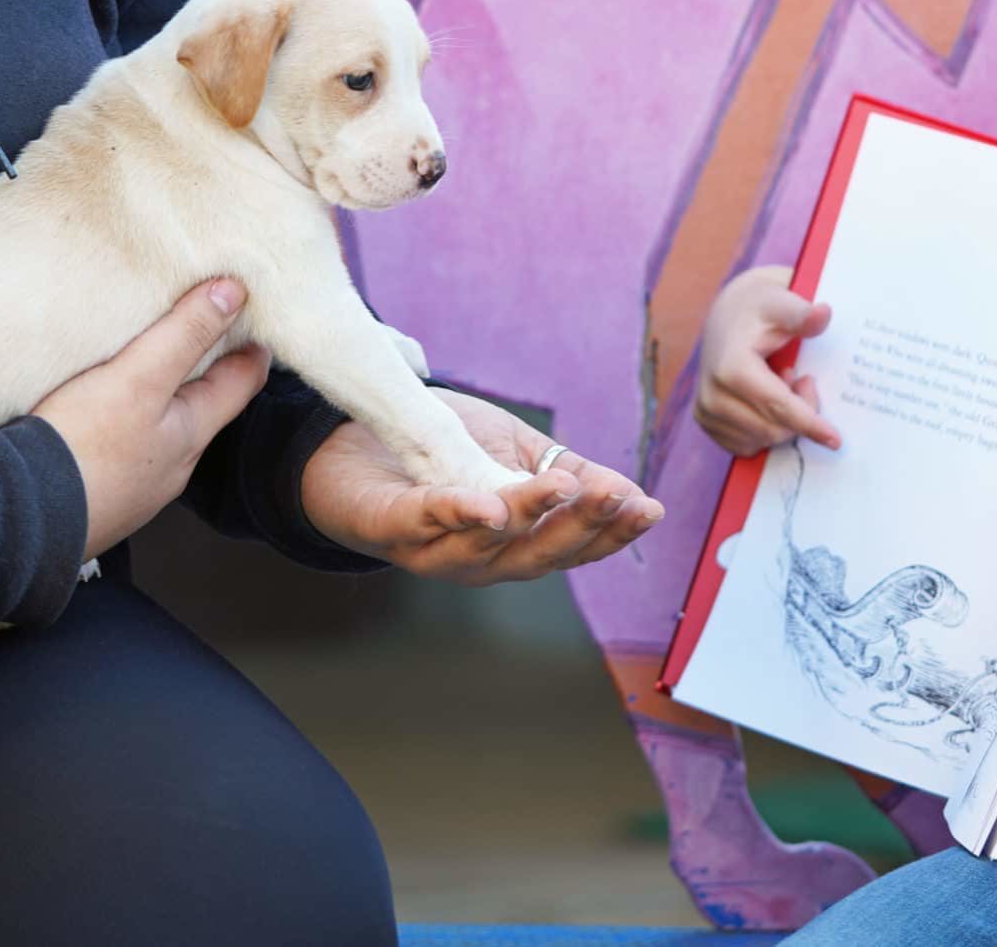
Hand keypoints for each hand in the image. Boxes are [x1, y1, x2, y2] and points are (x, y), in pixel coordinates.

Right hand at [34, 279, 269, 559]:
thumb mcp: (139, 379)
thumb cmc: (83, 448)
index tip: (254, 316)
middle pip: (203, 407)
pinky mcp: (97, 496)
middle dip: (206, 371)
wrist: (15, 521)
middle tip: (202, 330)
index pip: (242, 382)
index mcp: (192, 434)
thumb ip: (185, 336)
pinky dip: (123, 425)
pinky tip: (100, 415)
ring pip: (161, 431)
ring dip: (160, 399)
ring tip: (146, 366)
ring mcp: (135, 486)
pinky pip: (122, 451)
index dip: (252, 347)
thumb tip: (234, 293)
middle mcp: (172, 465)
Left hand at [300, 390, 663, 583]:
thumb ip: (563, 475)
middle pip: (539, 554)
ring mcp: (431, 549)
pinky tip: (487, 504)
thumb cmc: (434, 451)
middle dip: (581, 526)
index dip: (611, 532)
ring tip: (564, 489)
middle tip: (614, 496)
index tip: (649, 510)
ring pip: (488, 544)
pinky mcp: (386, 527)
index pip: (573, 547)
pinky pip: (424, 523)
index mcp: (514, 543)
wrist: (347, 436)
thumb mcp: (512, 454)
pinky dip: (456, 514)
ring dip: (529, 517)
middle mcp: (478, 559)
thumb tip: (633, 496)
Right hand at [694, 264, 840, 456]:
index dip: (810, 424)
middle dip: (800, 414)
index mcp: (731, 368)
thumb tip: (823, 314)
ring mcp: (705, 412)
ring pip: (762, 439)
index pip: (778, 407)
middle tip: (802, 379)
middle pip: (773, 429)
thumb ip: (802, 314)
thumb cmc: (758, 310)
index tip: (835, 440)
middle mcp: (712, 395)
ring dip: (782, 421)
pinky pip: (748, 444)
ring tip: (780, 384)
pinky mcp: (705, 422)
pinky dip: (765, 429)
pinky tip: (765, 401)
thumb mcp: (781, 304)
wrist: (726, 316)